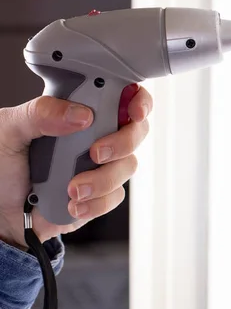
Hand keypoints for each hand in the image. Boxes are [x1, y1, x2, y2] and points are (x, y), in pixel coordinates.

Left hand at [0, 85, 151, 248]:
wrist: (0, 212)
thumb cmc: (3, 165)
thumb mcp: (9, 130)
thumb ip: (40, 113)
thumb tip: (80, 115)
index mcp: (79, 112)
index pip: (122, 96)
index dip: (138, 100)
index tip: (134, 111)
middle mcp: (97, 135)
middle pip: (137, 130)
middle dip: (124, 142)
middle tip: (96, 152)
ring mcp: (102, 165)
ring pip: (128, 165)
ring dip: (102, 179)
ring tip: (72, 188)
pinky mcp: (102, 194)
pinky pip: (115, 196)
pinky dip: (95, 202)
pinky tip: (72, 203)